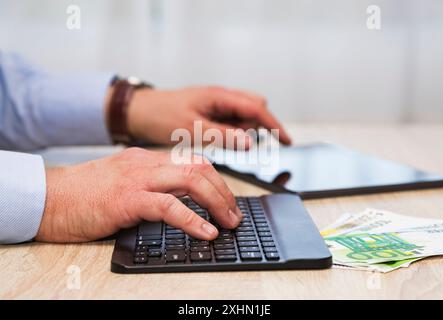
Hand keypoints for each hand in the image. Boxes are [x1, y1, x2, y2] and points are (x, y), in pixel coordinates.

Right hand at [36, 148, 241, 242]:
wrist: (49, 197)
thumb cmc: (84, 194)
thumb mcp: (123, 182)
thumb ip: (149, 186)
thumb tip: (178, 203)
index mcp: (147, 160)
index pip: (193, 162)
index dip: (216, 180)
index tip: (227, 200)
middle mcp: (146, 164)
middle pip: (199, 167)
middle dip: (224, 191)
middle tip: (234, 214)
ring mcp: (138, 179)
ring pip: (191, 180)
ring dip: (217, 202)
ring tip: (229, 223)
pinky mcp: (127, 199)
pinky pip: (168, 206)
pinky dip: (192, 219)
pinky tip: (206, 232)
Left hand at [125, 86, 291, 147]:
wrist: (138, 111)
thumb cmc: (161, 115)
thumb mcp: (192, 129)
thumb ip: (223, 136)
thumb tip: (251, 143)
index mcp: (219, 96)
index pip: (257, 109)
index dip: (274, 125)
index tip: (287, 141)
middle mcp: (221, 97)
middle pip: (255, 109)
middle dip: (259, 127)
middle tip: (246, 145)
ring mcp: (216, 104)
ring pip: (244, 116)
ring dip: (244, 131)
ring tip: (225, 143)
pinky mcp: (210, 112)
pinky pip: (231, 121)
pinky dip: (233, 132)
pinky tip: (221, 140)